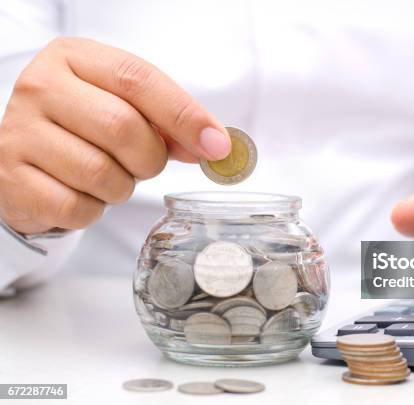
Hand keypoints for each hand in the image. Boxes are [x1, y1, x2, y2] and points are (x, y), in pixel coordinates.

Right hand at [0, 37, 230, 233]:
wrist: (24, 156)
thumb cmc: (84, 127)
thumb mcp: (123, 106)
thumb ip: (167, 121)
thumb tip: (213, 146)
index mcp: (74, 58)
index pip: (138, 80)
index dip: (184, 115)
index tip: (217, 145)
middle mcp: (40, 88)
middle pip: (123, 128)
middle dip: (151, 158)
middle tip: (145, 163)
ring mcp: (20, 133)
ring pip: (102, 173)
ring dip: (122, 186)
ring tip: (110, 176)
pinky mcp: (12, 180)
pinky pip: (78, 207)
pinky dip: (95, 209)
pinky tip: (84, 194)